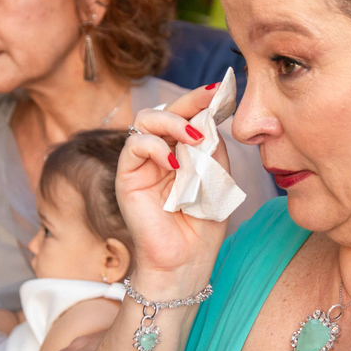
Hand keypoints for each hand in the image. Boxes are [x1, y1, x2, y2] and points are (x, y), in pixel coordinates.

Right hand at [117, 85, 229, 291]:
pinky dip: (156, 147)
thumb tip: (211, 119)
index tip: (223, 90)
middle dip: (189, 100)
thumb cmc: (202, 225)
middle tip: (210, 99)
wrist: (186, 260)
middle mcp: (160, 152)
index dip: (202, 100)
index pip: (187, 115)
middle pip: (166, 110)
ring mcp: (142, 163)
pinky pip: (134, 145)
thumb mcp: (216, 179)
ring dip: (173, 122)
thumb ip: (212, 149)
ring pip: (146, 120)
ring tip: (194, 138)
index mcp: (182, 151)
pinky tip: (175, 163)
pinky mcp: (127, 176)